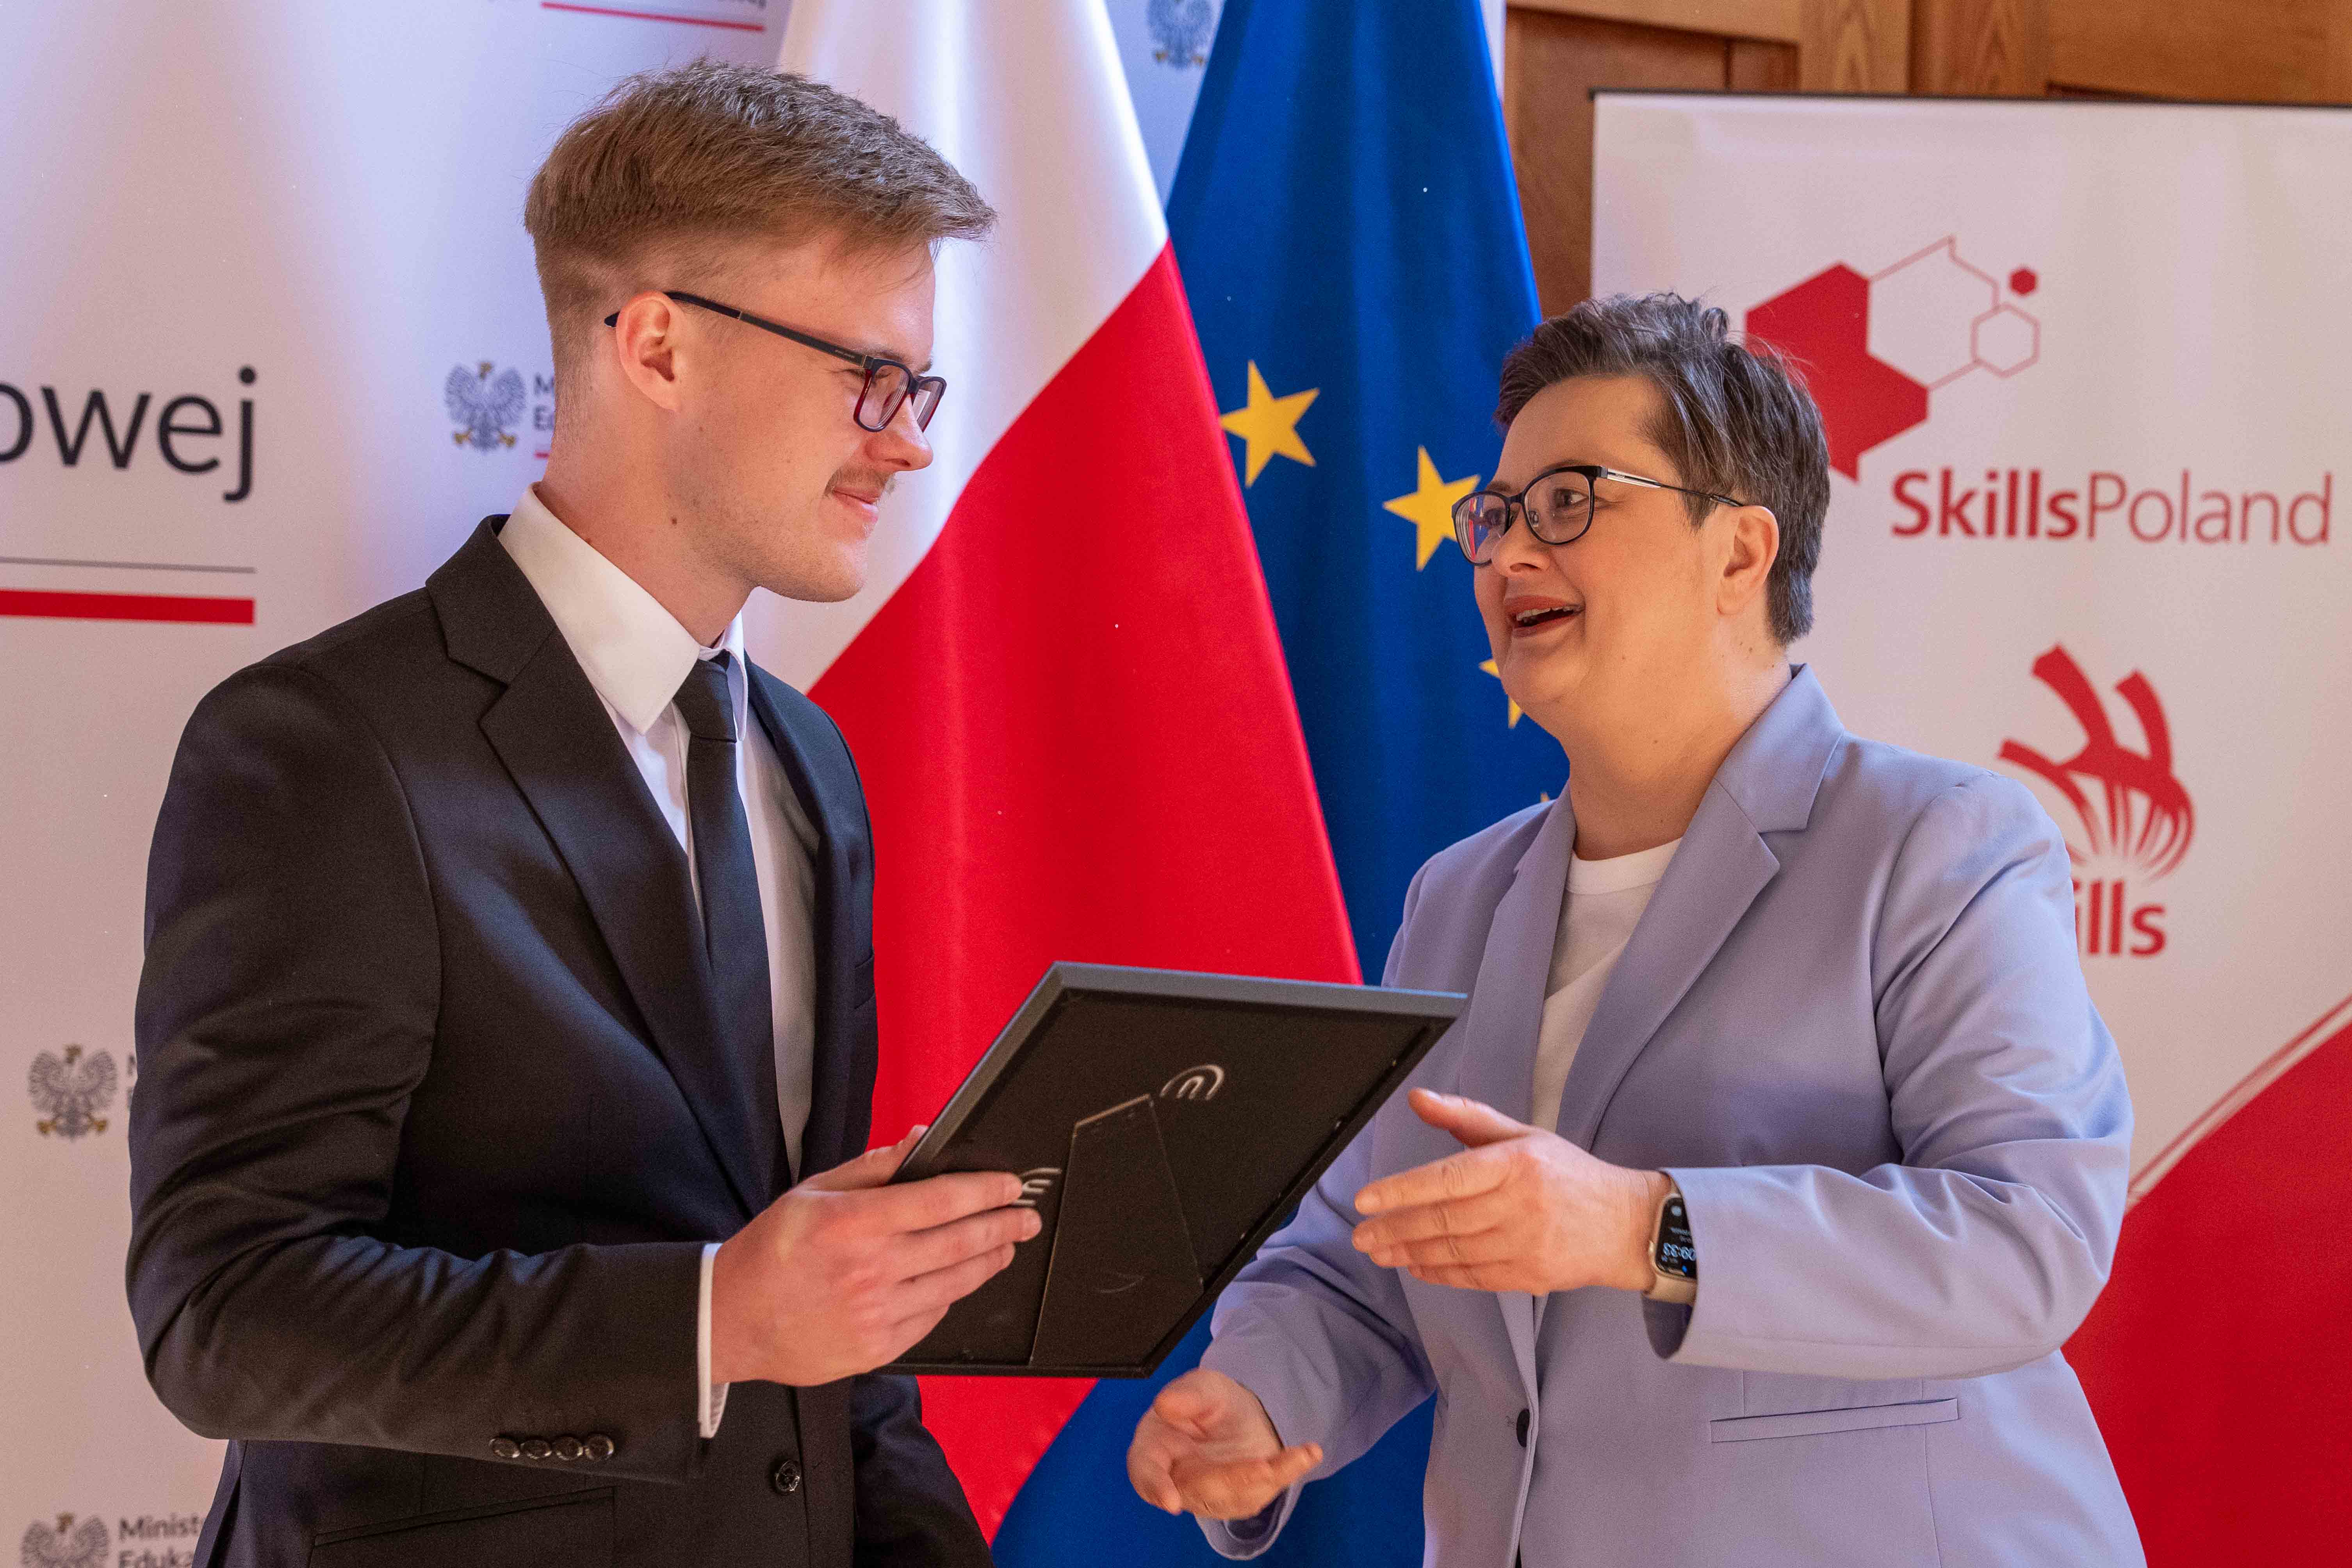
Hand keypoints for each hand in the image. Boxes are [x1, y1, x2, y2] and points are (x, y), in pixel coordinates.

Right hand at [710, 1126, 1041, 1386]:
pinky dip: (951, 1295)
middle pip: (960, 1243)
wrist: (731, 1318)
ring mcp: (876, 1314)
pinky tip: (960, 1280)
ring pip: (954, 1283)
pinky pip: (931, 1317)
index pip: (941, 1200)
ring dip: (989, 1262)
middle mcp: (871, 1270)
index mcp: (855, 1223)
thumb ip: (874, 1166)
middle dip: (1003, 1226)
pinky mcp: (877, 1348)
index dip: (985, 1191)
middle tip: (1026, 1217)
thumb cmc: (773, 1249)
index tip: (1010, 1185)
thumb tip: (920, 1140)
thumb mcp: (816, 1191)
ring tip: (1006, 1246)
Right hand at [1127, 1368, 1323, 1519]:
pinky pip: (1264, 1491)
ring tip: (1298, 1456)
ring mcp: (1211, 1495)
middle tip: (1262, 1468)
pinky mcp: (1242, 1497)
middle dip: (1232, 1481)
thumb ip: (1185, 1395)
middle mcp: (1179, 1480)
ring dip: (1266, 1480)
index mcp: (1155, 1449)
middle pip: (1199, 1490)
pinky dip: (1288, 1472)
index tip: (1170, 1502)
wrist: (1238, 1412)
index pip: (1146, 1473)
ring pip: (1235, 1497)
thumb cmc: (1207, 1400)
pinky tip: (1309, 1453)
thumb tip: (1166, 1405)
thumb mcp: (1199, 1386)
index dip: (1154, 1487)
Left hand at [1350, 1088, 1666, 1295]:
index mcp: (1516, 1163)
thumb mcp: (1522, 1135)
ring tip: (1379, 1251)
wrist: (1625, 1224)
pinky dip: (1440, 1273)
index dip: (1402, 1190)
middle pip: (1444, 1219)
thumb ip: (1466, 1117)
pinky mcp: (1531, 1276)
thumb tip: (1418, 1099)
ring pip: (1454, 1251)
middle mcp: (1521, 1204)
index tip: (1366, 1199)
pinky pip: (1474, 1277)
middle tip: (1361, 1234)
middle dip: (1395, 1228)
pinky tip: (1415, 1267)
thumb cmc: (1569, 1175)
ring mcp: (1526, 1244)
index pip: (1448, 1178)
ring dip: (1409, 1253)